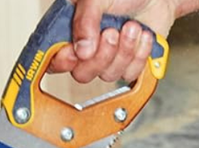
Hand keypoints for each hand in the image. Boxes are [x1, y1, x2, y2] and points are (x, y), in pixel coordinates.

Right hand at [49, 0, 177, 84]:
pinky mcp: (129, 63)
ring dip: (124, 51)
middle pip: (83, 73)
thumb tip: (82, 51)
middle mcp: (88, 46)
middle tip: (111, 32)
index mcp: (71, 28)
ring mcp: (109, 57)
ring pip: (109, 75)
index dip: (62, 61)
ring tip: (132, 26)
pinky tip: (142, 35)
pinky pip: (130, 74)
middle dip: (101, 56)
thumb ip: (85, 21)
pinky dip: (139, 55)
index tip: (73, 53)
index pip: (55, 56)